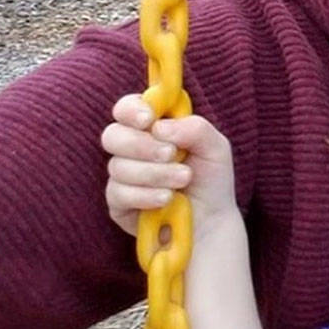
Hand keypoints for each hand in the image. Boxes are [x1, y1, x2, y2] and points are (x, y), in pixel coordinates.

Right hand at [101, 93, 238, 238]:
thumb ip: (195, 128)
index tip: (148, 119)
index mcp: (154, 127)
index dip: (132, 110)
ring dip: (155, 173)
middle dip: (143, 145)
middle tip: (172, 154)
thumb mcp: (215, 147)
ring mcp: (123, 176)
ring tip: (183, 179)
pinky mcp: (118, 203)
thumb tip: (159, 126)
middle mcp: (134, 148)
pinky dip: (145, 194)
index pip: (127, 108)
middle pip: (113, 135)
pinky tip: (166, 199)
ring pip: (118, 166)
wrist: (211, 220)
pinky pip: (118, 193)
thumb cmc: (211, 179)